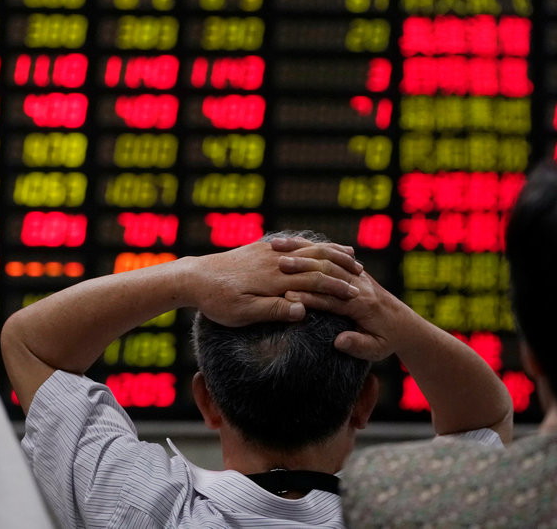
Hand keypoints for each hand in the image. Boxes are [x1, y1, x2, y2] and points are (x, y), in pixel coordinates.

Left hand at [186, 239, 361, 326]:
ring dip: (331, 253)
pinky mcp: (261, 249)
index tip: (357, 296)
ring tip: (351, 257)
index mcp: (274, 279)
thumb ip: (273, 310)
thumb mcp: (242, 313)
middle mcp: (275, 262)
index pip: (314, 282)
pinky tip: (320, 247)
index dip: (337, 289)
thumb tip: (302, 310)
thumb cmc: (217, 301)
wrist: (193, 277)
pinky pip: (295, 243)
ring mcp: (268, 252)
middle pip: (316, 261)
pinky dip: (313, 245)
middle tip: (363, 275)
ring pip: (308, 248)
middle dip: (341, 268)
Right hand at [273, 241, 409, 361]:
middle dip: (303, 267)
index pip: (333, 299)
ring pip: (328, 258)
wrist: (405, 325)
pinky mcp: (354, 270)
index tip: (287, 296)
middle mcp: (360, 285)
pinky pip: (331, 253)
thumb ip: (358, 345)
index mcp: (363, 305)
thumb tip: (339, 341)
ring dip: (303, 252)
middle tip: (279, 265)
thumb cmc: (388, 340)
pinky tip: (291, 243)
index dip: (310, 297)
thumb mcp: (377, 350)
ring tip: (278, 249)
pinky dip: (311, 247)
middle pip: (328, 272)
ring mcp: (358, 275)